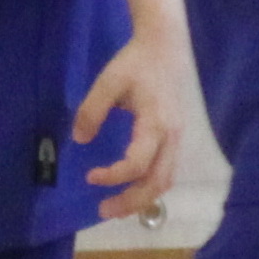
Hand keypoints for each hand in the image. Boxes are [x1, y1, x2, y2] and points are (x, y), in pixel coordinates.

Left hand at [71, 33, 182, 219]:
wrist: (165, 46)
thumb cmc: (136, 63)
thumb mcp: (109, 81)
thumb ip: (92, 110)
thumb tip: (80, 140)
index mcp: (156, 124)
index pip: (137, 164)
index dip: (113, 176)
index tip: (90, 176)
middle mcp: (171, 137)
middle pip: (158, 182)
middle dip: (131, 202)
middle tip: (103, 211)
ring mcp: (177, 138)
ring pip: (166, 180)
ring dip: (142, 198)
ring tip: (116, 206)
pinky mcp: (175, 137)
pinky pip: (167, 170)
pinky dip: (150, 186)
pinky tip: (131, 188)